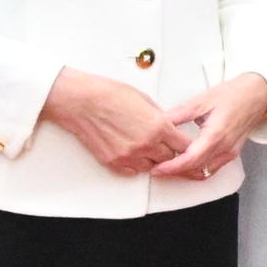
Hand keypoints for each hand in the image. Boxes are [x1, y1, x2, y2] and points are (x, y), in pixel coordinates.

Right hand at [40, 67, 181, 173]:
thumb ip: (159, 117)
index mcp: (157, 126)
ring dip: (152, 159)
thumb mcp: (144, 99)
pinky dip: (135, 164)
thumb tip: (167, 126)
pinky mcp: (114, 162)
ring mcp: (129, 156)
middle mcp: (146, 144)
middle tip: (162, 143)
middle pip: (170, 159)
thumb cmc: (108, 95)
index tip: (181, 143)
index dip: (184, 144)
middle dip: (169, 151)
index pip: (184, 146)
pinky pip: (133, 171)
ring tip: (144, 145)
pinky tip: (132, 151)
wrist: (82, 102)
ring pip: (152, 167)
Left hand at [131, 76, 266, 183]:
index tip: (158, 169)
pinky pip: (213, 168)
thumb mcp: (201, 100)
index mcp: (216, 134)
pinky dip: (198, 169)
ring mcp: (230, 152)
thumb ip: (179, 114)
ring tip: (169, 167)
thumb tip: (159, 123)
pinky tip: (187, 164)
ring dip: (187, 173)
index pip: (191, 159)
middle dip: (175, 172)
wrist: (257, 93)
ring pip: (205, 172)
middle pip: (196, 169)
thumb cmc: (233, 94)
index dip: (172, 167)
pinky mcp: (232, 153)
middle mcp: (225, 148)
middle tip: (157, 169)